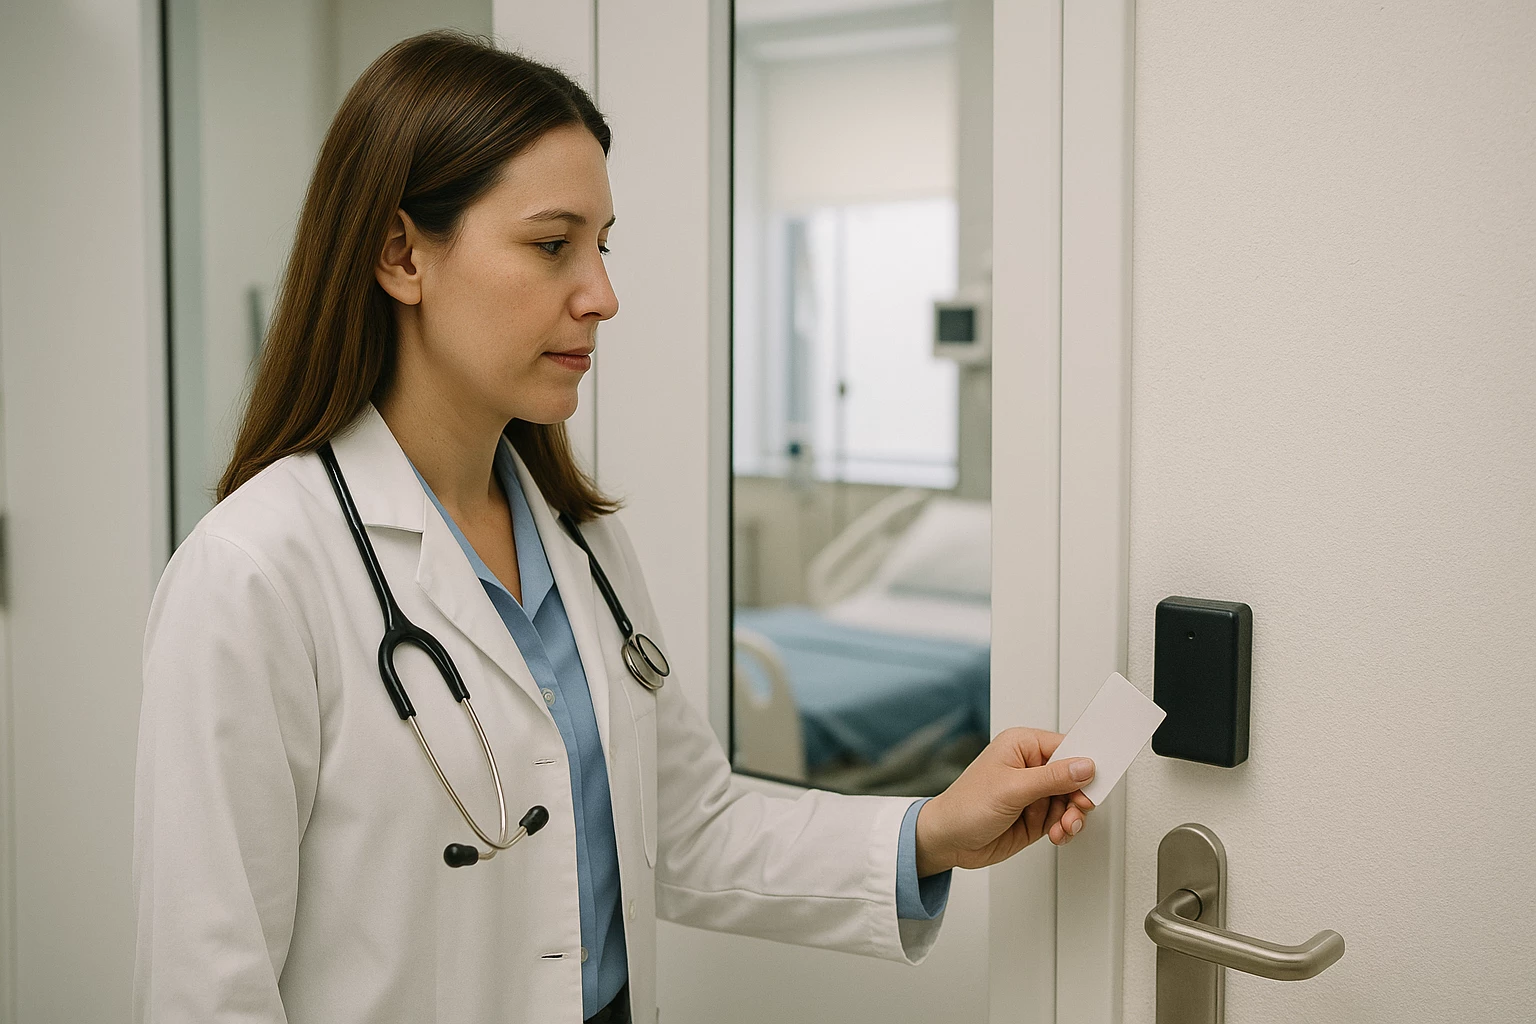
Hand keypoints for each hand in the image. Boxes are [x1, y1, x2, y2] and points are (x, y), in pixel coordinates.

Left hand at [914, 727, 1094, 875]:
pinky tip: (1058, 833)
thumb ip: (1052, 778)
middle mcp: (1030, 766)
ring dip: (1073, 815)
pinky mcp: (1036, 815)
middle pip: (1074, 775)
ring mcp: (1034, 792)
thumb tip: (1085, 766)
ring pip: (1072, 800)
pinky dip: (1066, 827)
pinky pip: (1064, 818)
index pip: (1067, 746)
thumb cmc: (965, 806)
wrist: (948, 840)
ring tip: (1063, 827)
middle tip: (1079, 808)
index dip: (1085, 761)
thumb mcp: (1012, 789)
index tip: (1102, 776)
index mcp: (1022, 745)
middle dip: (1079, 795)